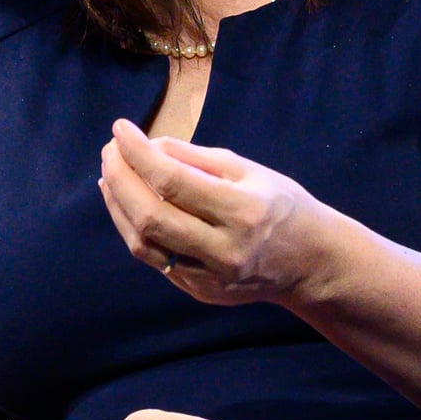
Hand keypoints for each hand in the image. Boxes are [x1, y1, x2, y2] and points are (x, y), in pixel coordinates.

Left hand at [98, 119, 335, 305]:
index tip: (121, 128)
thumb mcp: (250, 171)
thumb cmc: (282, 206)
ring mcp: (209, 277)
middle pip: (151, 215)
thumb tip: (148, 146)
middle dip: (120, 178)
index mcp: (242, 210)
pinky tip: (127, 205)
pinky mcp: (198, 291)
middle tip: (109, 150)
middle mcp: (223, 248)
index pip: (173, 180)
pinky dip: (133, 228)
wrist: (310, 263)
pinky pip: (155, 259)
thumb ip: (197, 159)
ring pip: (144, 243)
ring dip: (118, 206)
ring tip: (110, 174)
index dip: (139, 153)